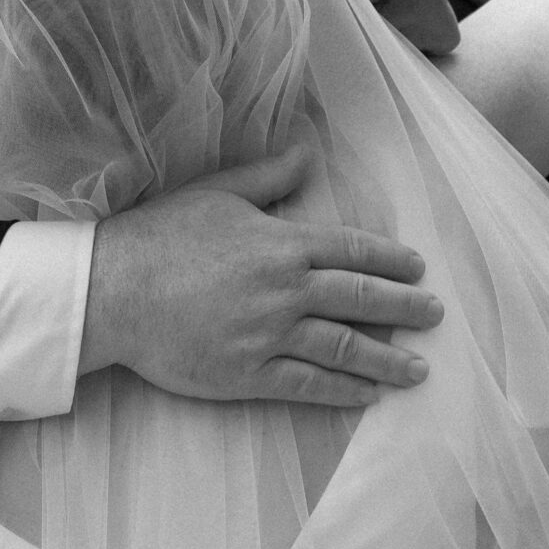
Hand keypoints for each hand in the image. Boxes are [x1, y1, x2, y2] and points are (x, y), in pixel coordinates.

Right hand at [80, 145, 442, 409]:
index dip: (391, 261)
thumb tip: (308, 152)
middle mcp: (286, 289)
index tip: (417, 270)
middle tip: (435, 317)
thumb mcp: (218, 192)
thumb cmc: (160, 237)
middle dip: (405, 309)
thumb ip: (269, 176)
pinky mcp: (248, 374)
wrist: (113, 290)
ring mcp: (270, 335)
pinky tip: (368, 397)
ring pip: (344, 348)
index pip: (354, 250)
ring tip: (417, 370)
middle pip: (361, 300)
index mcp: (283, 242)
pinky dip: (342, 392)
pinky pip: (308, 385)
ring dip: (387, 360)